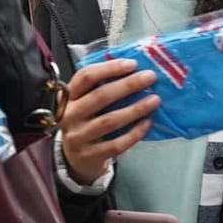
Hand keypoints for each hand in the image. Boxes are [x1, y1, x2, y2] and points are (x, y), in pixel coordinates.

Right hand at [62, 58, 159, 184]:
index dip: (109, 68)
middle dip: (128, 85)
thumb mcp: (84, 102)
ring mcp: (78, 137)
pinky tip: (147, 123)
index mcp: (68, 96)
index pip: (86, 76)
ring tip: (154, 100)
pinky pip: (116, 144)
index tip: (132, 64)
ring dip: (135, 109)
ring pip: (110, 121)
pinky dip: (134, 133)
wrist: (76, 158)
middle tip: (149, 77)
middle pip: (100, 96)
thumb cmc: (85, 121)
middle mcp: (70, 115)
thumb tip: (134, 70)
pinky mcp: (90, 155)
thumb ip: (100, 86)